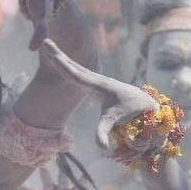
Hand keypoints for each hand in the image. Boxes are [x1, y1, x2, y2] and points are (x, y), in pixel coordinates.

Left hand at [21, 166, 89, 189]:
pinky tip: (85, 175)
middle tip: (41, 165)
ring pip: (63, 180)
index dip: (23, 188)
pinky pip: (80, 186)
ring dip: (63, 173)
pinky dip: (82, 181)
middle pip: (47, 181)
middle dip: (44, 173)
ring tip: (64, 166)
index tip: (17, 181)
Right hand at [39, 39, 158, 149]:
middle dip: (58, 54)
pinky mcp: (96, 84)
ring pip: (75, 67)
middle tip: (44, 41)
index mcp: (98, 85)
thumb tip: (101, 147)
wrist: (146, 105)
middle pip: (72, 65)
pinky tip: (62, 61)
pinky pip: (78, 72)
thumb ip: (105, 132)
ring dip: (62, 58)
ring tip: (49, 47)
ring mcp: (96, 80)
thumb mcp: (117, 121)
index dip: (62, 66)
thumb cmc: (132, 112)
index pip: (75, 75)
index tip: (52, 54)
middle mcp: (96, 79)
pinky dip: (68, 66)